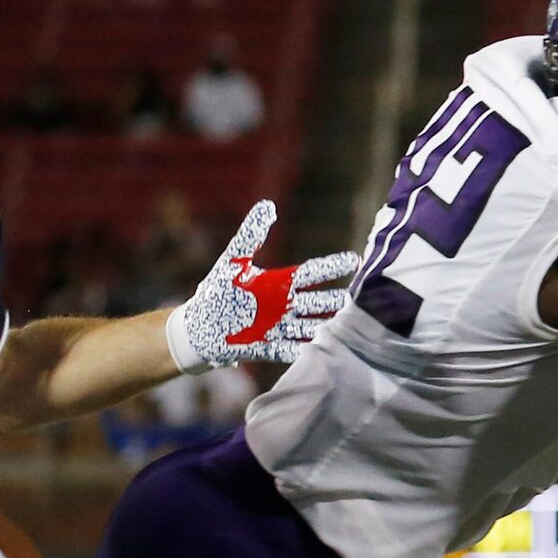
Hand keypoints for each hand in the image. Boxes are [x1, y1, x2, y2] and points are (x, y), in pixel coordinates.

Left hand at [166, 199, 364, 371]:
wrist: (199, 327)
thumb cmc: (216, 292)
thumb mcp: (233, 261)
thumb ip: (251, 235)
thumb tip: (268, 205)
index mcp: (280, 284)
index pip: (311, 273)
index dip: (332, 266)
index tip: (354, 259)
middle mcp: (285, 306)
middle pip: (319, 302)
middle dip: (337, 300)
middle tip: (359, 298)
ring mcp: (280, 328)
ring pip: (311, 326)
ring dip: (327, 327)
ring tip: (347, 326)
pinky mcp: (269, 348)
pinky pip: (291, 350)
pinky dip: (305, 352)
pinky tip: (320, 351)